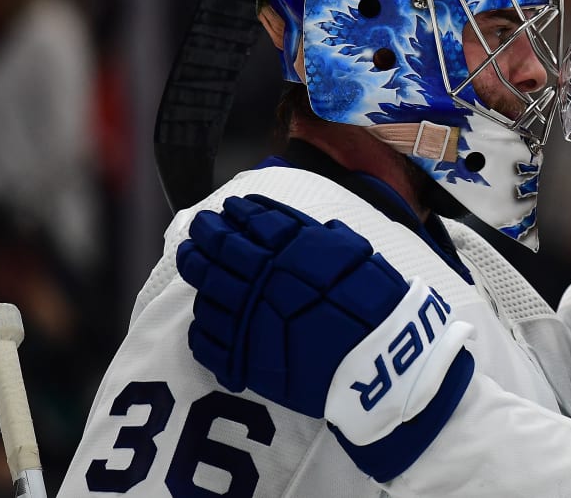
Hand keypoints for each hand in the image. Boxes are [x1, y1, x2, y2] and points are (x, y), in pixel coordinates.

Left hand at [177, 194, 474, 454]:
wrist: (380, 362)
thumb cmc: (377, 304)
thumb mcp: (353, 253)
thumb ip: (316, 237)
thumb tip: (291, 226)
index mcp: (291, 251)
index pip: (255, 223)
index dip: (237, 214)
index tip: (227, 209)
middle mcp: (263, 279)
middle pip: (223, 251)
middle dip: (208, 235)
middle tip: (200, 228)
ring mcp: (248, 319)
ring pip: (209, 291)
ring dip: (197, 272)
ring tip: (191, 258)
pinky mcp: (242, 357)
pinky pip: (208, 337)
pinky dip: (202, 321)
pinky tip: (203, 311)